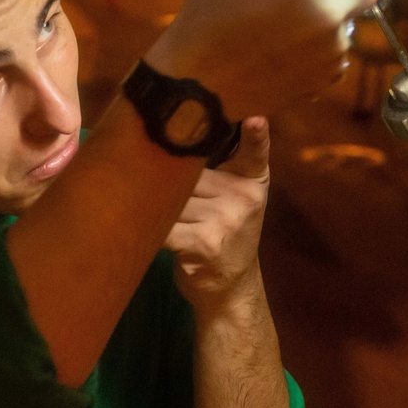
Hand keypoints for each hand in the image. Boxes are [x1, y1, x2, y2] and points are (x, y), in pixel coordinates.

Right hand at [145, 0, 407, 120]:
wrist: (197, 79)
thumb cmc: (212, 9)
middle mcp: (328, 10)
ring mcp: (331, 47)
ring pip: (350, 19)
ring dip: (328, 15)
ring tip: (277, 24)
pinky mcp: (326, 75)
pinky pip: (338, 49)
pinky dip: (320, 44)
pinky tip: (281, 47)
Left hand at [164, 116, 271, 312]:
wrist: (231, 289)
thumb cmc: (225, 236)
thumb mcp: (234, 201)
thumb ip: (218, 173)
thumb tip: (169, 141)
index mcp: (251, 182)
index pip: (255, 154)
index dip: (256, 136)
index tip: (256, 119)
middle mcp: (243, 199)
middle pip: (187, 173)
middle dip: (170, 186)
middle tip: (163, 197)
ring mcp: (225, 220)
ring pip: (172, 197)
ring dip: (159, 210)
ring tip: (164, 223)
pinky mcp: (203, 242)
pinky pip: (164, 225)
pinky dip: (152, 230)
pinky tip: (152, 236)